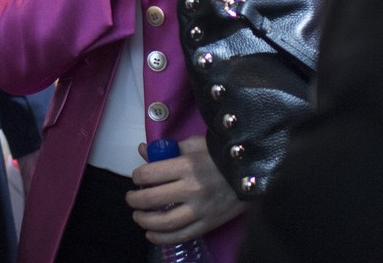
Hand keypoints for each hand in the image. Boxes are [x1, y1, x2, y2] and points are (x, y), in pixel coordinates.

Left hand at [127, 136, 244, 244]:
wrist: (251, 171)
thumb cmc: (219, 155)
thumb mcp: (193, 144)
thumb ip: (167, 149)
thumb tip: (142, 151)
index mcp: (187, 165)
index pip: (149, 174)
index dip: (137, 176)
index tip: (137, 177)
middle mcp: (192, 188)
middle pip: (152, 199)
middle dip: (135, 200)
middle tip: (131, 199)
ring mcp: (201, 209)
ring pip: (165, 222)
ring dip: (144, 221)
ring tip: (138, 216)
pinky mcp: (209, 223)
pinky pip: (182, 235)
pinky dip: (162, 238)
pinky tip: (151, 235)